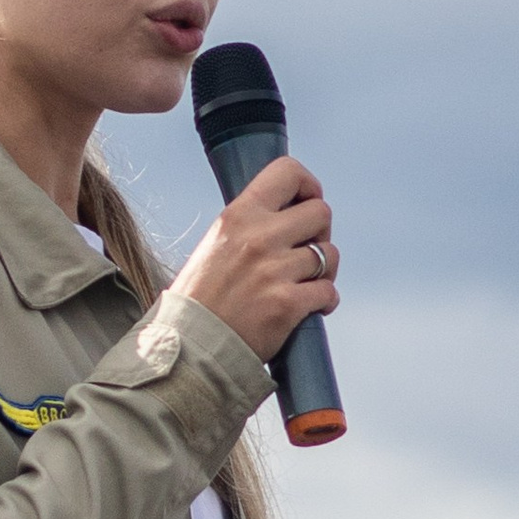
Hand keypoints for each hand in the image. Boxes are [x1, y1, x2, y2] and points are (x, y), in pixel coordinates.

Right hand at [178, 153, 339, 368]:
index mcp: (239, 215)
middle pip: (321, 212)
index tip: (305, 203)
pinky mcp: (287, 304)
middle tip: (306, 251)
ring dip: (325, 270)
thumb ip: (249, 225)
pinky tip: (311, 307)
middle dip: (320, 232)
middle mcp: (259, 237)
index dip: (308, 186)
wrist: (188, 346)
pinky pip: (328, 292)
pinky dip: (325, 300)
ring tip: (305, 283)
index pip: (288, 172)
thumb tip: (287, 214)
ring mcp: (275, 270)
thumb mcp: (215, 244)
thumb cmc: (200, 298)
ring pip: (330, 254)